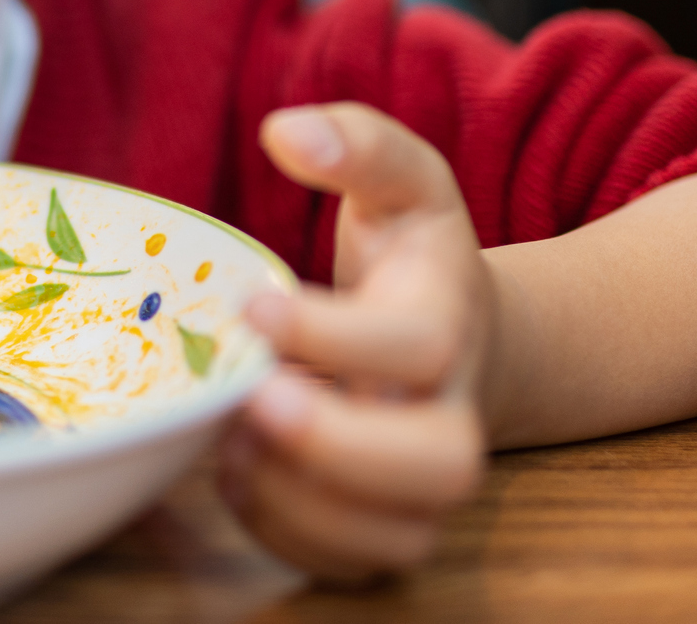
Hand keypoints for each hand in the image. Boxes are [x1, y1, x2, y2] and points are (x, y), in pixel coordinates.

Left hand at [219, 102, 490, 580]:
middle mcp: (450, 413)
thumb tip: (287, 132)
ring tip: (233, 433)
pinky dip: (284, 530)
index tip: (252, 307)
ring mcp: (422, 483)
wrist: (462, 336)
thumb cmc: (415, 255)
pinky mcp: (386, 526)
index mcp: (448, 321)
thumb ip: (357, 142)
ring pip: (392, 536)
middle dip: (338, 446)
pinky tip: (241, 467)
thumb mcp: (401, 180)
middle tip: (255, 400)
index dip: (334, 336)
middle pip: (440, 468)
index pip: (418, 346)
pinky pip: (346, 563)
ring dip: (296, 497)